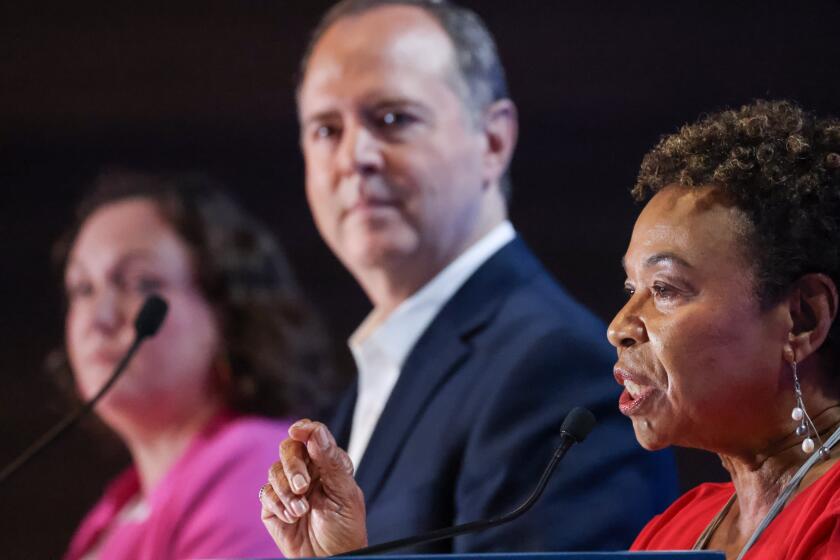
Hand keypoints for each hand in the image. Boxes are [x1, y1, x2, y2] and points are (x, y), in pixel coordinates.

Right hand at [260, 419, 367, 556]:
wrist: (331, 559)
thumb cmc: (344, 528)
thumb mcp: (344, 494)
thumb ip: (331, 462)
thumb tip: (316, 432)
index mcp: (328, 463)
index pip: (314, 436)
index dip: (305, 429)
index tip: (298, 431)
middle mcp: (308, 471)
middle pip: (289, 448)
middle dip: (293, 465)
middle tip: (302, 486)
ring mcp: (288, 487)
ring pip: (275, 470)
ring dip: (287, 490)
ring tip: (302, 510)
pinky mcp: (273, 505)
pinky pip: (266, 493)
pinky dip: (279, 504)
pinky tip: (293, 517)